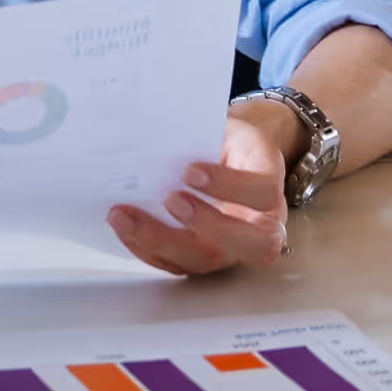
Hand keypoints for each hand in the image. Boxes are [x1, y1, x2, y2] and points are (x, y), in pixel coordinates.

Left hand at [106, 109, 292, 278]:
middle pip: (250, 244)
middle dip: (205, 225)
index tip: (191, 170)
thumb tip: (157, 131)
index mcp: (268, 184)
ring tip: (125, 216)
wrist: (231, 156)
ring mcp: (233, 248)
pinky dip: (146, 248)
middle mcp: (260, 225)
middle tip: (170, 199)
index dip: (229, 185)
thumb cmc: (226, 140)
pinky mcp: (203, 258)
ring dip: (162, 242)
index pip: (262, 192)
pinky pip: (178, 264)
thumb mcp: (225, 126)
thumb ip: (201, 132)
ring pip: (207, 260)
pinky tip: (123, 225)